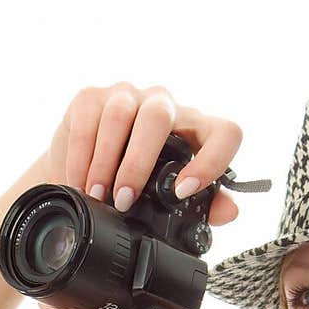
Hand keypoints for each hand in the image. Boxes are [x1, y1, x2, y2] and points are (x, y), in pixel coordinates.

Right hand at [45, 82, 242, 223]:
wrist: (88, 171)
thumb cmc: (139, 184)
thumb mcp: (170, 199)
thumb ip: (204, 206)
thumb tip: (228, 211)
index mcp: (195, 131)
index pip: (223, 133)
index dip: (211, 161)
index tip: (182, 192)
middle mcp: (165, 106)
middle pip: (158, 118)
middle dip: (138, 164)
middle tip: (125, 202)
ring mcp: (127, 97)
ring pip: (120, 116)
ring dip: (106, 162)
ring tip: (99, 197)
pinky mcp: (92, 97)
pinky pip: (87, 122)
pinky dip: (81, 158)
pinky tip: (80, 183)